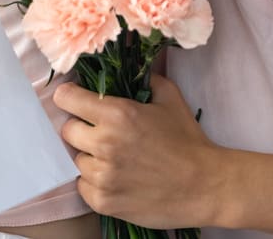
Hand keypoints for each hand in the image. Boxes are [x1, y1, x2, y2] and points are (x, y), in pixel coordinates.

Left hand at [53, 75, 224, 228]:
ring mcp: (102, 176)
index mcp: (117, 114)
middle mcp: (105, 143)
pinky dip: (95, 182)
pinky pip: (83, 186)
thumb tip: (129, 70)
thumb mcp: (169, 98)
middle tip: (102, 132)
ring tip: (115, 158)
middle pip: (67, 130)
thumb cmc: (188, 141)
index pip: (67, 98)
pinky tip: (116, 178)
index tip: (74, 99)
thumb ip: (145, 79)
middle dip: (82, 128)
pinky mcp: (103, 202)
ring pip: (77, 159)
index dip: (69, 97)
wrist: (205, 186)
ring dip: (90, 157)